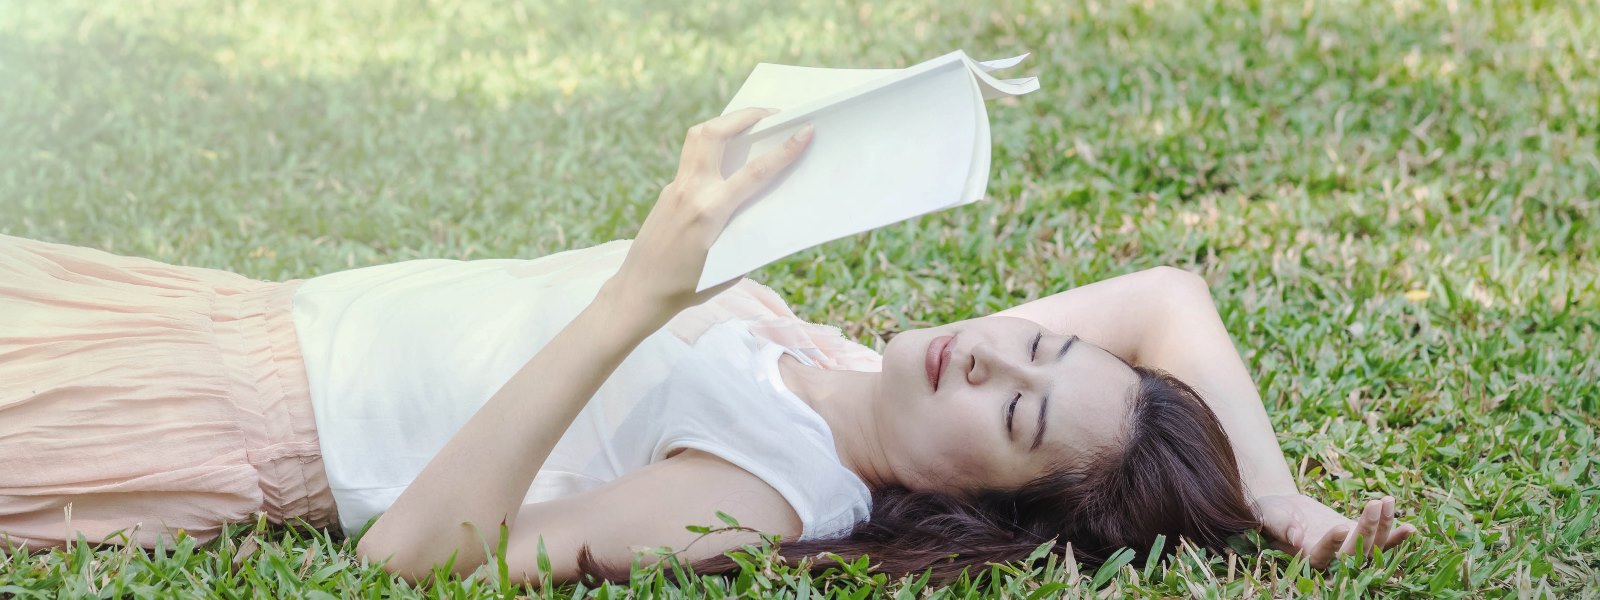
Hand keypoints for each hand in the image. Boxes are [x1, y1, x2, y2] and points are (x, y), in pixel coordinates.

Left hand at [605, 107, 813, 323]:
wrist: (638, 292)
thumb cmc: (687, 289)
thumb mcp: (729, 267)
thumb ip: (749, 234)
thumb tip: (768, 209)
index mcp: (710, 212)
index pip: (755, 172)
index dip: (784, 150)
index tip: (805, 130)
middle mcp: (691, 191)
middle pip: (716, 133)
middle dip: (746, 116)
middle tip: (772, 114)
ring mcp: (675, 188)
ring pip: (697, 137)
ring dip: (724, 123)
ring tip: (748, 124)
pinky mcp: (667, 192)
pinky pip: (691, 157)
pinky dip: (712, 146)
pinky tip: (727, 157)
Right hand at [1254, 493, 1417, 568]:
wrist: (1281, 508)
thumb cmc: (1269, 512)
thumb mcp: (1268, 515)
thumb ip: (1280, 526)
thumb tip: (1294, 537)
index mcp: (1305, 557)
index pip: (1322, 556)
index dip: (1332, 544)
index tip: (1341, 526)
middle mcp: (1330, 559)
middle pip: (1354, 552)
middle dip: (1367, 529)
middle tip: (1374, 504)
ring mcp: (1347, 548)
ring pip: (1372, 546)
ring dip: (1385, 527)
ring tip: (1390, 501)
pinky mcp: (1357, 536)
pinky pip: (1382, 541)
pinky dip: (1396, 536)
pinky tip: (1411, 527)